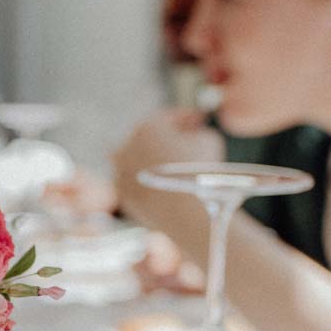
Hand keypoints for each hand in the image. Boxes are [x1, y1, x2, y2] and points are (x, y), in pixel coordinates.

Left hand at [112, 110, 223, 235]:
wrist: (185, 213)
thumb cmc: (199, 174)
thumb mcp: (209, 140)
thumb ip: (199, 131)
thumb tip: (196, 135)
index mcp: (147, 127)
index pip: (168, 117)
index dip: (186, 118)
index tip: (198, 120)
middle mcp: (127, 145)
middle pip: (149, 137)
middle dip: (168, 137)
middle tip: (188, 140)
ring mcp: (120, 170)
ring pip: (139, 159)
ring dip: (154, 158)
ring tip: (177, 165)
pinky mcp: (122, 193)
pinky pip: (136, 180)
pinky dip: (148, 179)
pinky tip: (167, 183)